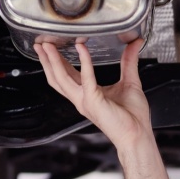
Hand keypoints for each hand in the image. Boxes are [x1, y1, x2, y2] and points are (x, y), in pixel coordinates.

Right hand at [35, 39, 153, 148]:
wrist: (138, 135)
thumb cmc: (133, 117)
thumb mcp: (130, 82)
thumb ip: (129, 61)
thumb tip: (134, 44)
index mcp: (87, 95)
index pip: (66, 76)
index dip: (57, 62)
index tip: (52, 48)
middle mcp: (81, 99)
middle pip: (56, 77)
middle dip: (47, 60)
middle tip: (41, 43)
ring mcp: (85, 100)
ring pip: (61, 78)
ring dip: (53, 60)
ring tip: (48, 45)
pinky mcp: (93, 100)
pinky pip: (86, 77)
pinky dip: (84, 61)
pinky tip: (82, 48)